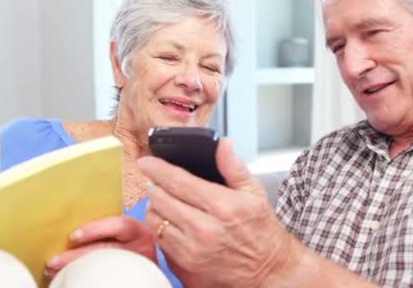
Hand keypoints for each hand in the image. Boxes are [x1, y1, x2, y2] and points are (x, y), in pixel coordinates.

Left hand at [44, 215, 156, 279]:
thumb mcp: (123, 233)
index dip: (97, 229)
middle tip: (52, 261)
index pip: (121, 225)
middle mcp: (140, 251)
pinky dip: (80, 279)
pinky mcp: (126, 280)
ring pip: (102, 269)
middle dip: (77, 257)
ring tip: (52, 271)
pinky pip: (101, 280)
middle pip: (107, 251)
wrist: (140, 269)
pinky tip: (64, 279)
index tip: (73, 236)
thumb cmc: (126, 244)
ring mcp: (134, 267)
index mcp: (138, 233)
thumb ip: (106, 228)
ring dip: (73, 270)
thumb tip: (69, 225)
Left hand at [139, 138, 299, 286]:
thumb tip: (222, 144)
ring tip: (164, 199)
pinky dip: (160, 225)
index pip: (178, 181)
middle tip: (156, 180)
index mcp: (221, 206)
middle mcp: (204, 228)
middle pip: (160, 199)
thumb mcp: (254, 192)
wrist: (265, 267)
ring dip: (155, 205)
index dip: (157, 168)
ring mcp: (192, 248)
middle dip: (154, 185)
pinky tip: (170, 219)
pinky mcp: (185, 263)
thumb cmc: (259, 229)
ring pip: (155, 219)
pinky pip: (159, 238)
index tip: (146, 162)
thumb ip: (234, 166)